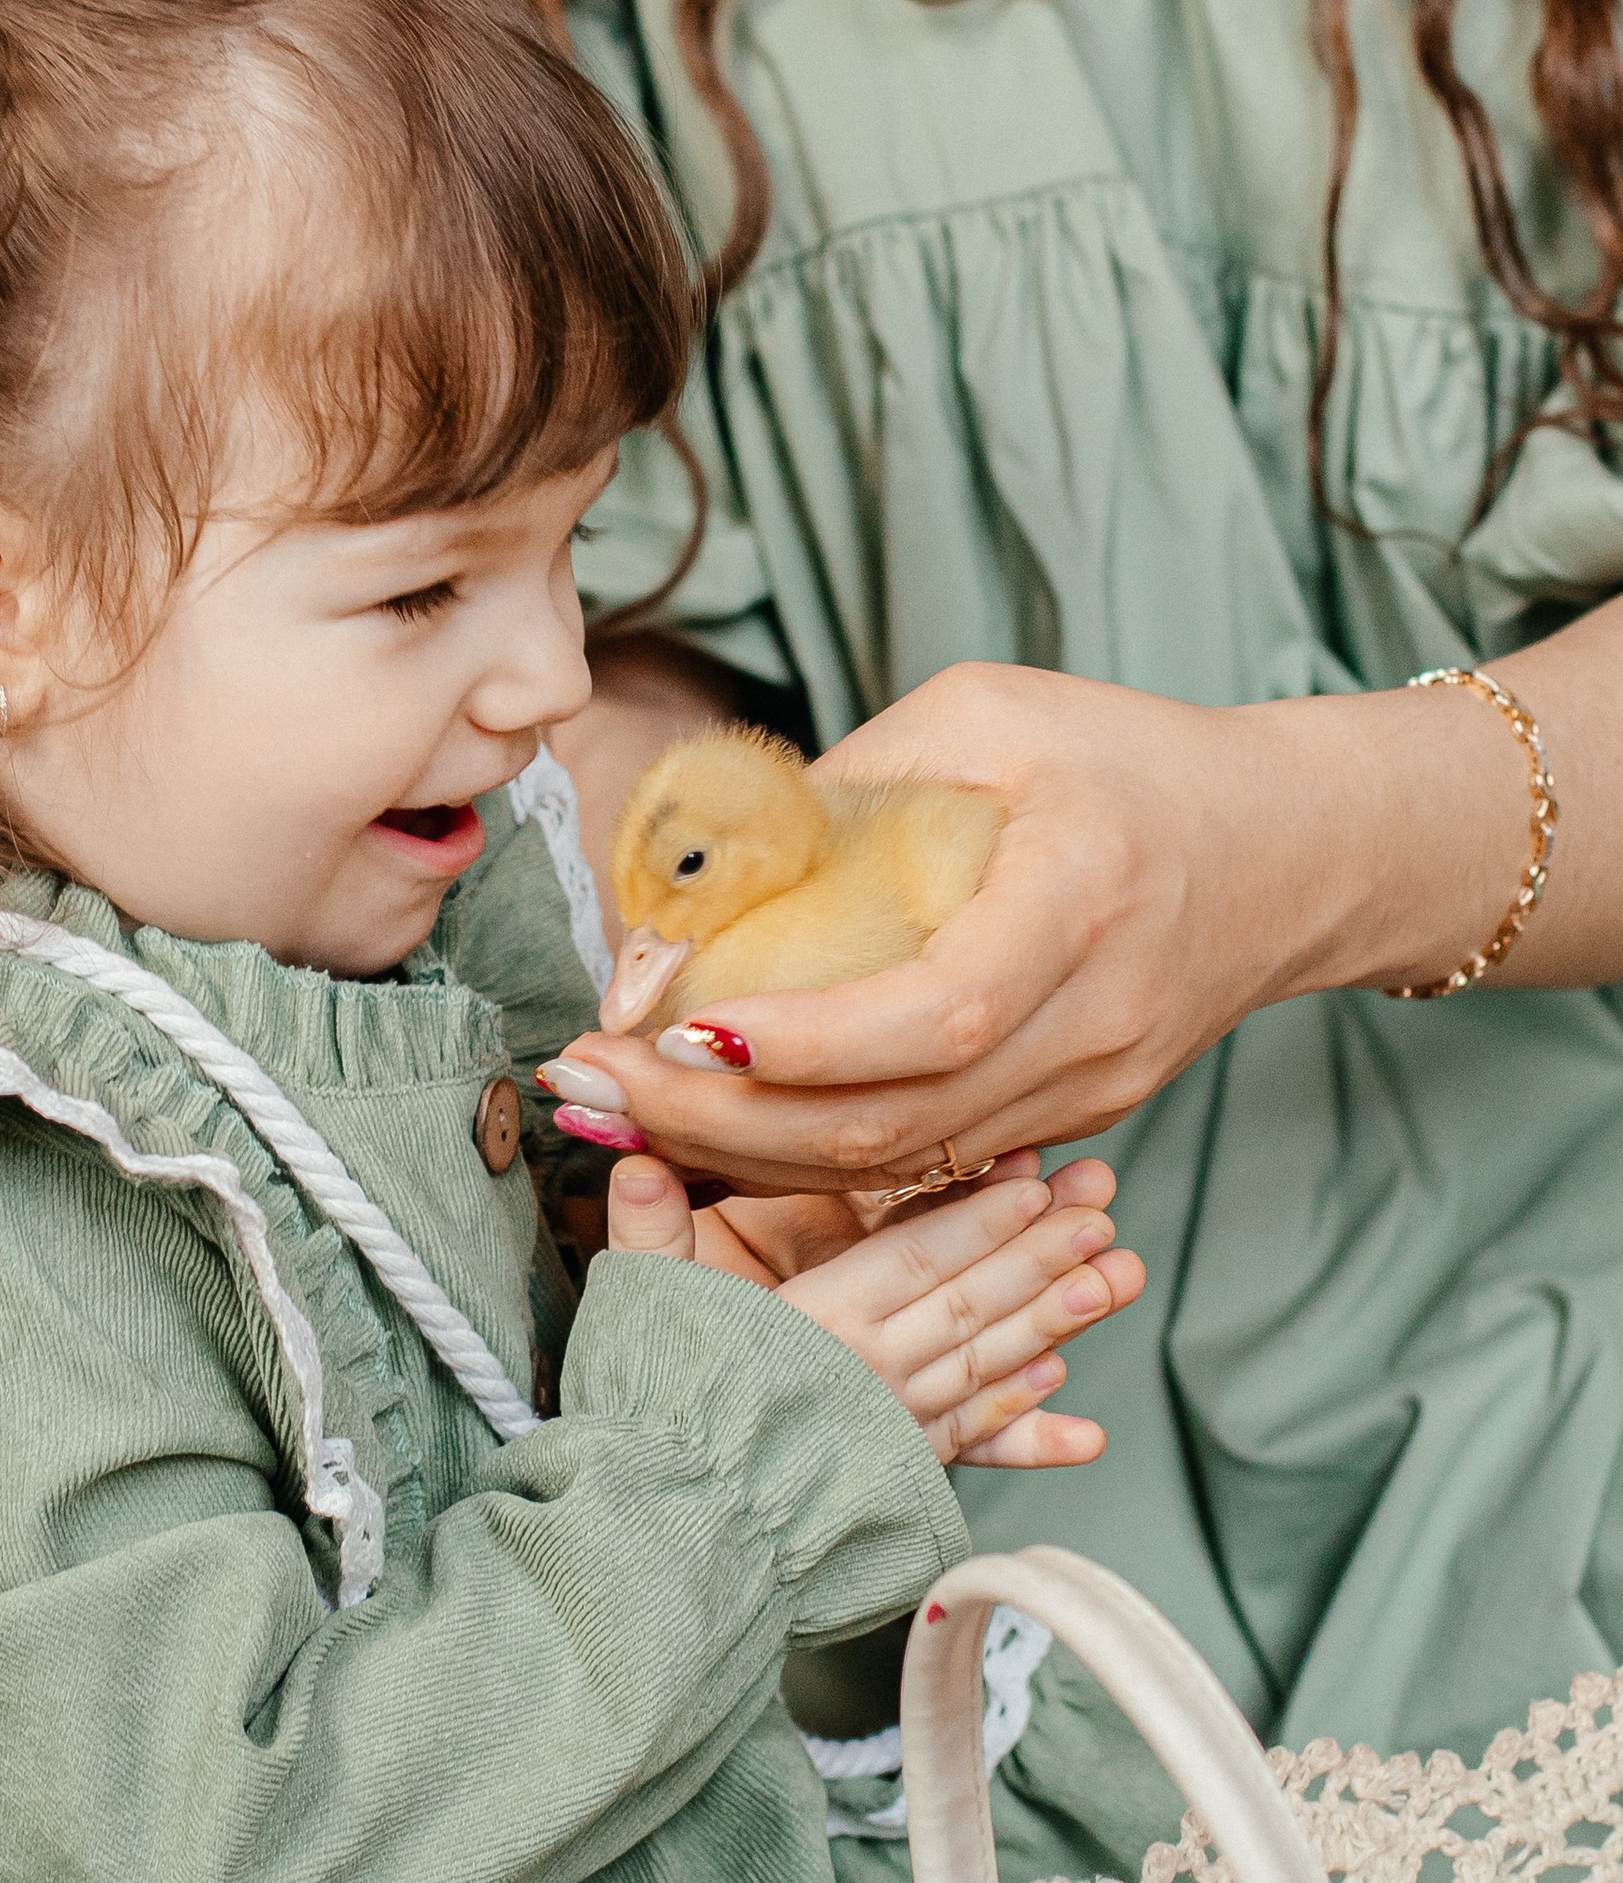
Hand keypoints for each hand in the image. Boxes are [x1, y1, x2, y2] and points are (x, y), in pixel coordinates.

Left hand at [555, 659, 1527, 1192]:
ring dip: (742, 1156)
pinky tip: (708, 1136)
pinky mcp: (1069, 1126)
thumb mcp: (987, 714)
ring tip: (619, 1111)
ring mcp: (1088, 1092)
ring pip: (896, 1168)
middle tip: (596, 1083)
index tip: (687, 1034)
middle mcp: (1095, 1019)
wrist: (1286, 854)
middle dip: (725, 1123)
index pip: (939, 1012)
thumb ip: (844, 784)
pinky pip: (920, 1167)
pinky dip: (803, 1163)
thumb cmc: (1123, 762)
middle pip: (896, 1121)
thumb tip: (690, 873)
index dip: (807, 1045)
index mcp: (1082, 896)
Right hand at [605, 1147, 1145, 1465]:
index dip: (978, 1216)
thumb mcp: (638, 1311)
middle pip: (967, 1302)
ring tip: (1112, 1281)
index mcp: (814, 1325)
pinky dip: (1016, 1416)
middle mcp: (865, 1374)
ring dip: (1052, 1322)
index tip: (1038, 1181)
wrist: (661, 1541)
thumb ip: (649, 1235)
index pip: (912, 1257)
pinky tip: (1056, 1391)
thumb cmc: (647, 1422)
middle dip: (1041, 1254)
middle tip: (1102, 1213)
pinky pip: (966, 1440)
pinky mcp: (887, 1480)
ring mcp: (885, 1430)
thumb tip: (638, 1163)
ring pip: (983, 1365)